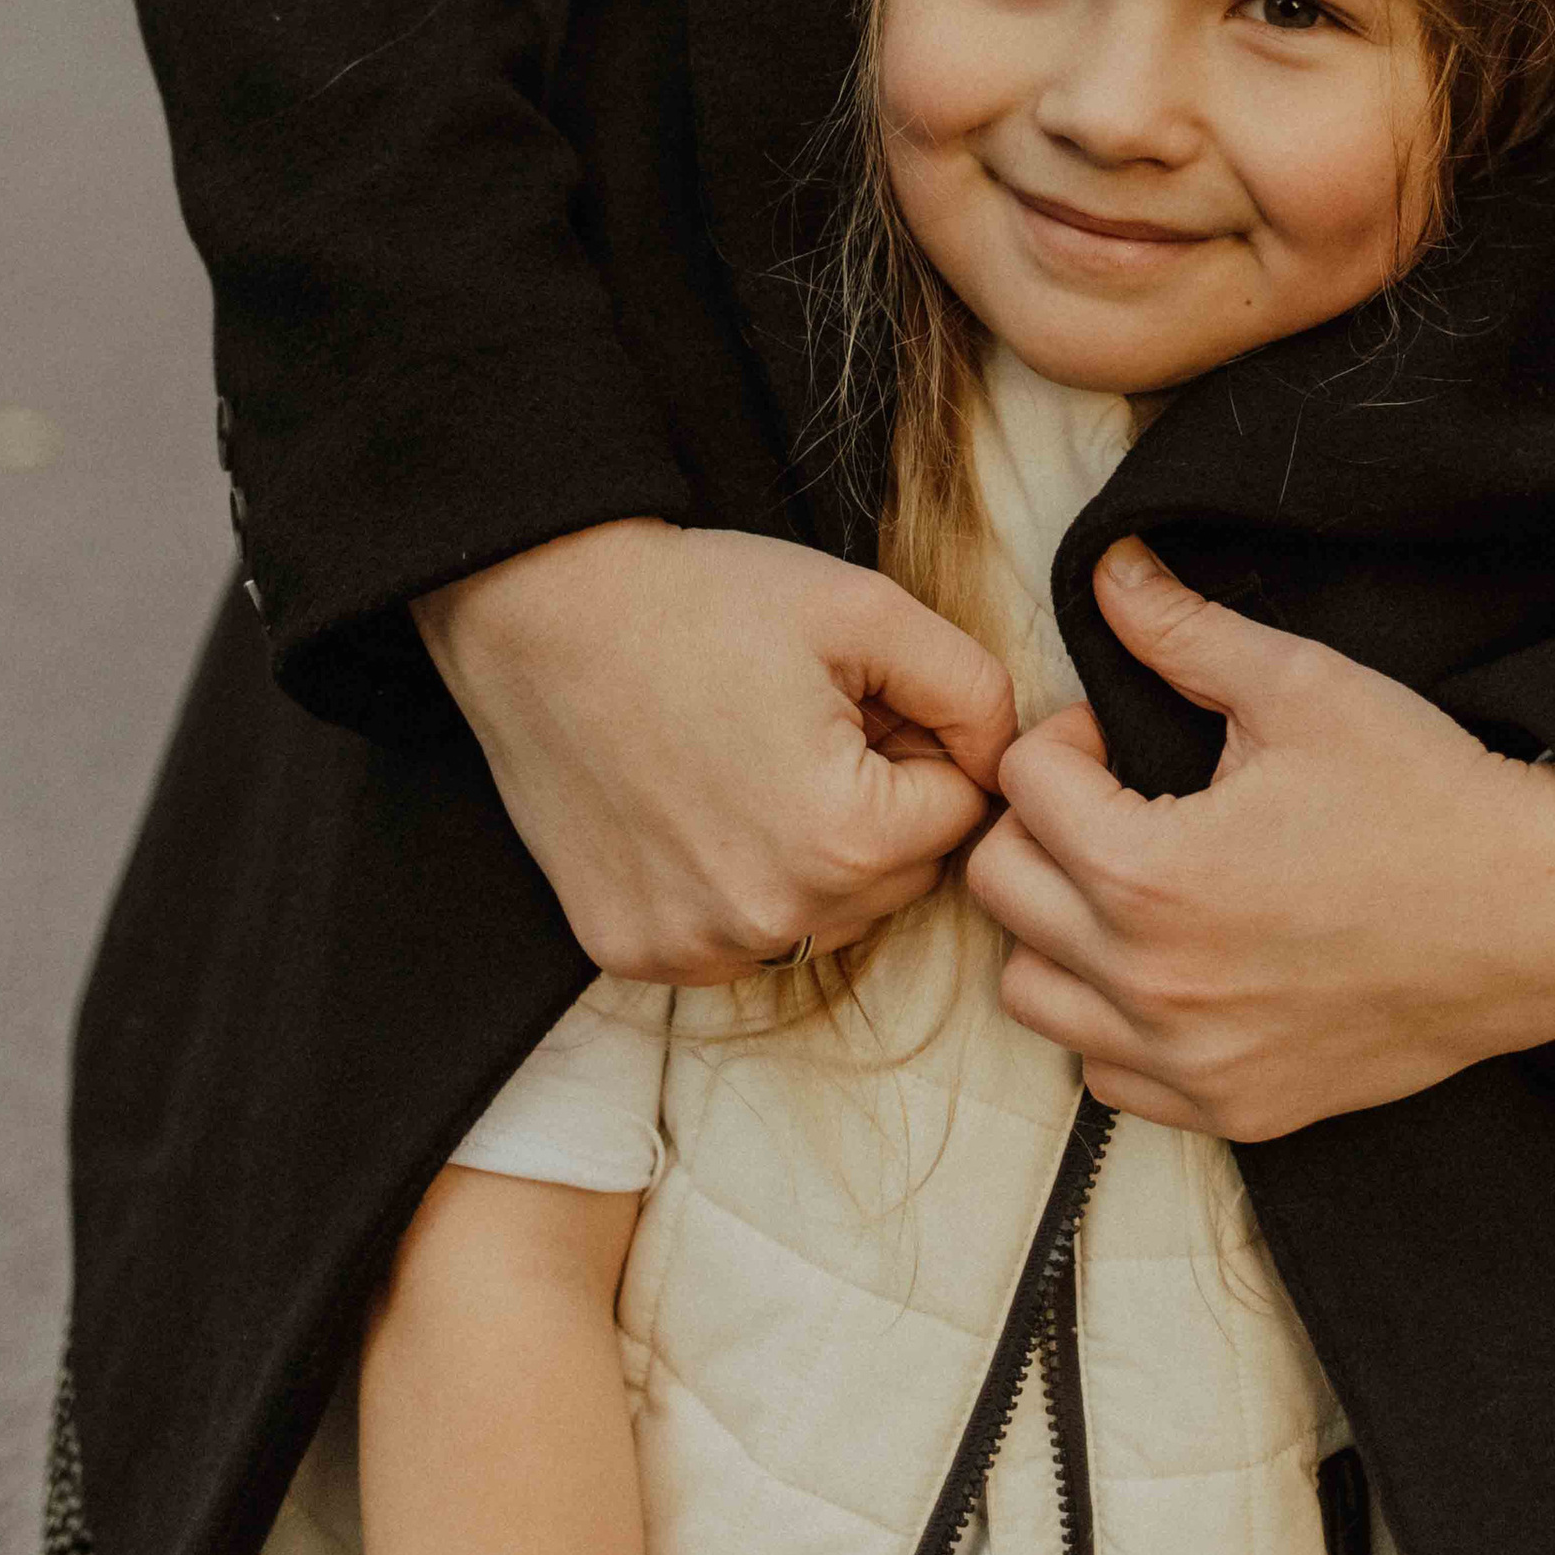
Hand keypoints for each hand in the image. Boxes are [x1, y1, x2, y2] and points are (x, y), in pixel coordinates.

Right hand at [414, 521, 1017, 983]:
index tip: (861, 696)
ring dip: (813, 854)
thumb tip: (1013, 762)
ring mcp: (692, 948)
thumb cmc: (702, 601)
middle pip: (895, 878)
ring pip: (822, 915)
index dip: (922, 742)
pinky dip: (734, 884)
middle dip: (878, 804)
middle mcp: (769, 920)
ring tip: (747, 758)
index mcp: (842, 840)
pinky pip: (735, 938)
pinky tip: (695, 807)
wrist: (540, 610)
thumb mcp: (868, 610)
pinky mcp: (632, 953)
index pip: (959, 815)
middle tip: (803, 720)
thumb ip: (975, 689)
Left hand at [962, 539, 1554, 1138]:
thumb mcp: (1301, 687)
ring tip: (1133, 884)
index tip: (1122, 741)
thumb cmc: (1426, 798)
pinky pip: (1104, 1075)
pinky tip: (1172, 965)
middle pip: (1000, 888)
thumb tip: (1108, 571)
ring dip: (1058, 928)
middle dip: (1045, 825)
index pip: (1022, 786)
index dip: (1067, 740)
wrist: (1538, 916)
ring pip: (1032, 992)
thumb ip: (1183, 632)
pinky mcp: (1233, 1109)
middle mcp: (1151, 984)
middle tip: (1119, 801)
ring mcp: (1190, 1061)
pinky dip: (1112, 1021)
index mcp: (1151, 874)